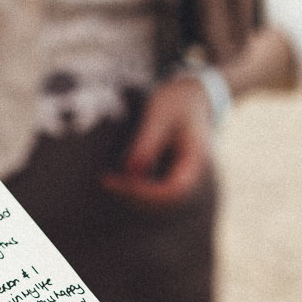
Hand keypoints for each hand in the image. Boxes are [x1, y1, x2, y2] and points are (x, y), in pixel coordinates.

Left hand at [101, 76, 211, 209]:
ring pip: (160, 203)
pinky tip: (116, 181)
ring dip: (132, 197)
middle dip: (134, 196)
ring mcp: (184, 179)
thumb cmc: (176, 101)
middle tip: (106, 181)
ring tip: (107, 181)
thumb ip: (147, 142)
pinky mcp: (173, 178)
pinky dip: (136, 191)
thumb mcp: (160, 115)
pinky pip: (156, 195)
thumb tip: (131, 171)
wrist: (193, 97)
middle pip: (165, 202)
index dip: (147, 192)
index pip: (175, 191)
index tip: (122, 181)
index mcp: (196, 159)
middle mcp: (194, 175)